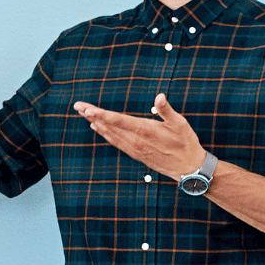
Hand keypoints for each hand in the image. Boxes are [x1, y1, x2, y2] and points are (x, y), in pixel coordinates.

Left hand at [72, 92, 206, 178]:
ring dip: (95, 122)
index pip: (118, 120)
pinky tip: (97, 127)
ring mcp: (133, 148)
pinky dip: (104, 134)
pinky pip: (115, 142)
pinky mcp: (135, 153)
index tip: (86, 108)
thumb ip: (167, 110)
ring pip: (110, 134)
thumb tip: (159, 96)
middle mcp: (135, 141)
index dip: (101, 114)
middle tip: (77, 105)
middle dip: (92, 115)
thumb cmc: (186, 143)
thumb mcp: (180, 123)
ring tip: (83, 113)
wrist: (187, 168)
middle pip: (109, 126)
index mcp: (145, 131)